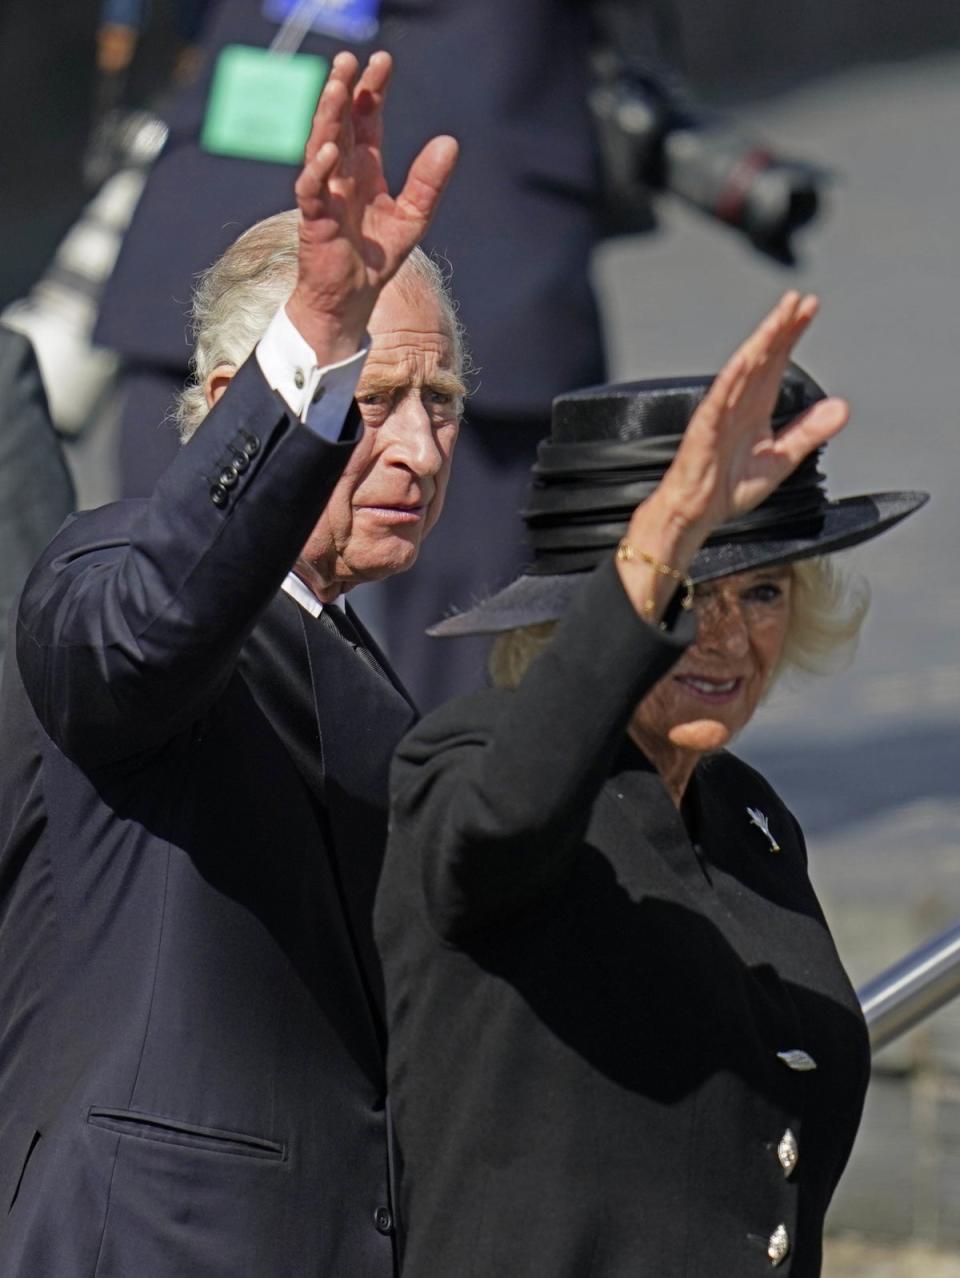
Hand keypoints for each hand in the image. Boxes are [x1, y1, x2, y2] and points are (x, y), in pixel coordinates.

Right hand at [286, 51, 458, 361]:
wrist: (351, 300)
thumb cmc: (374, 259)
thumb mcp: (413, 218)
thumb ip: (429, 182)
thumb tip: (449, 142)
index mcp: (364, 170)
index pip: (366, 120)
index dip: (372, 91)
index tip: (382, 61)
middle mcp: (342, 176)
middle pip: (339, 123)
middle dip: (343, 91)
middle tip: (348, 60)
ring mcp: (325, 195)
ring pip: (321, 147)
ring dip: (326, 118)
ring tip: (335, 88)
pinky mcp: (315, 220)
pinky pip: (312, 190)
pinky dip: (319, 170)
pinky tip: (330, 150)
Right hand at [618, 292, 847, 618]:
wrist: (694, 513)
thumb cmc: (726, 487)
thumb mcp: (781, 459)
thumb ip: (808, 432)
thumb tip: (841, 408)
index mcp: (755, 408)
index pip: (776, 362)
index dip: (791, 335)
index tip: (809, 308)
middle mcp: (738, 403)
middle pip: (761, 357)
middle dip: (780, 327)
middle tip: (800, 300)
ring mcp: (719, 413)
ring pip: (742, 370)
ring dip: (760, 342)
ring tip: (779, 318)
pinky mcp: (704, 428)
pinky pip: (719, 398)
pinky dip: (733, 377)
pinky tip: (747, 357)